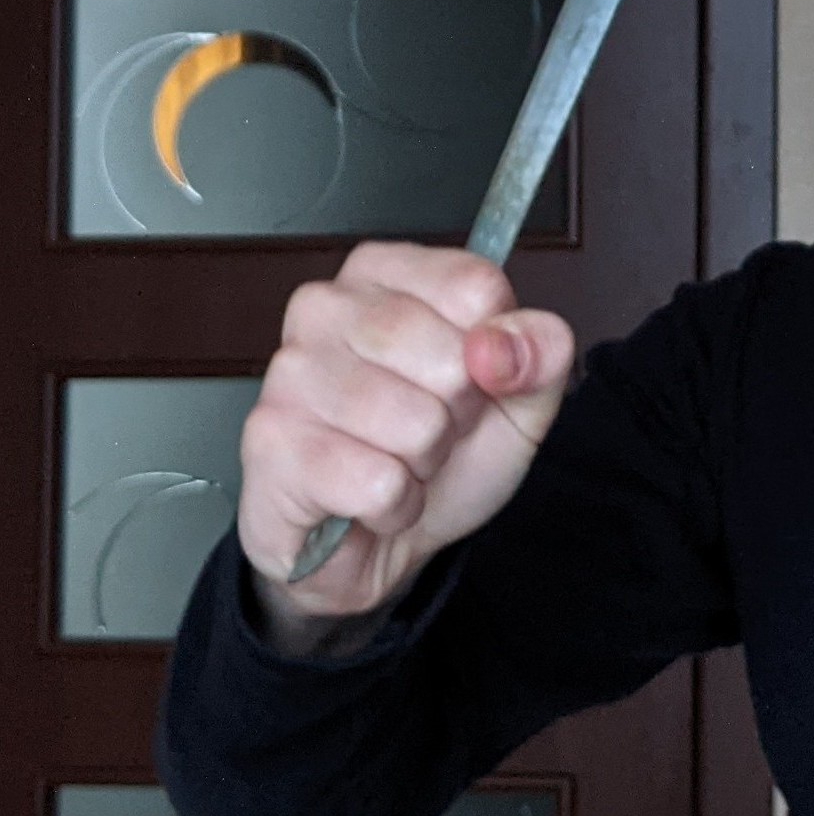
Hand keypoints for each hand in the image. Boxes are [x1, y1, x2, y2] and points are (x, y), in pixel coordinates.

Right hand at [237, 241, 575, 628]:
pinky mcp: (270, 440)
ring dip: (424, 463)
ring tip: (395, 460)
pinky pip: (378, 482)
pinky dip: (393, 506)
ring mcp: (289, 371)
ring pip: (417, 425)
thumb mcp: (520, 399)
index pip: (476, 288)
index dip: (495, 354)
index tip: (472, 378)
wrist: (380, 542)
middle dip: (459, 415)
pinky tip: (365, 496)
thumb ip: (541, 354)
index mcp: (385, 273)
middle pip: (451, 359)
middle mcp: (325, 306)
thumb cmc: (439, 454)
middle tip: (430, 430)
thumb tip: (506, 343)